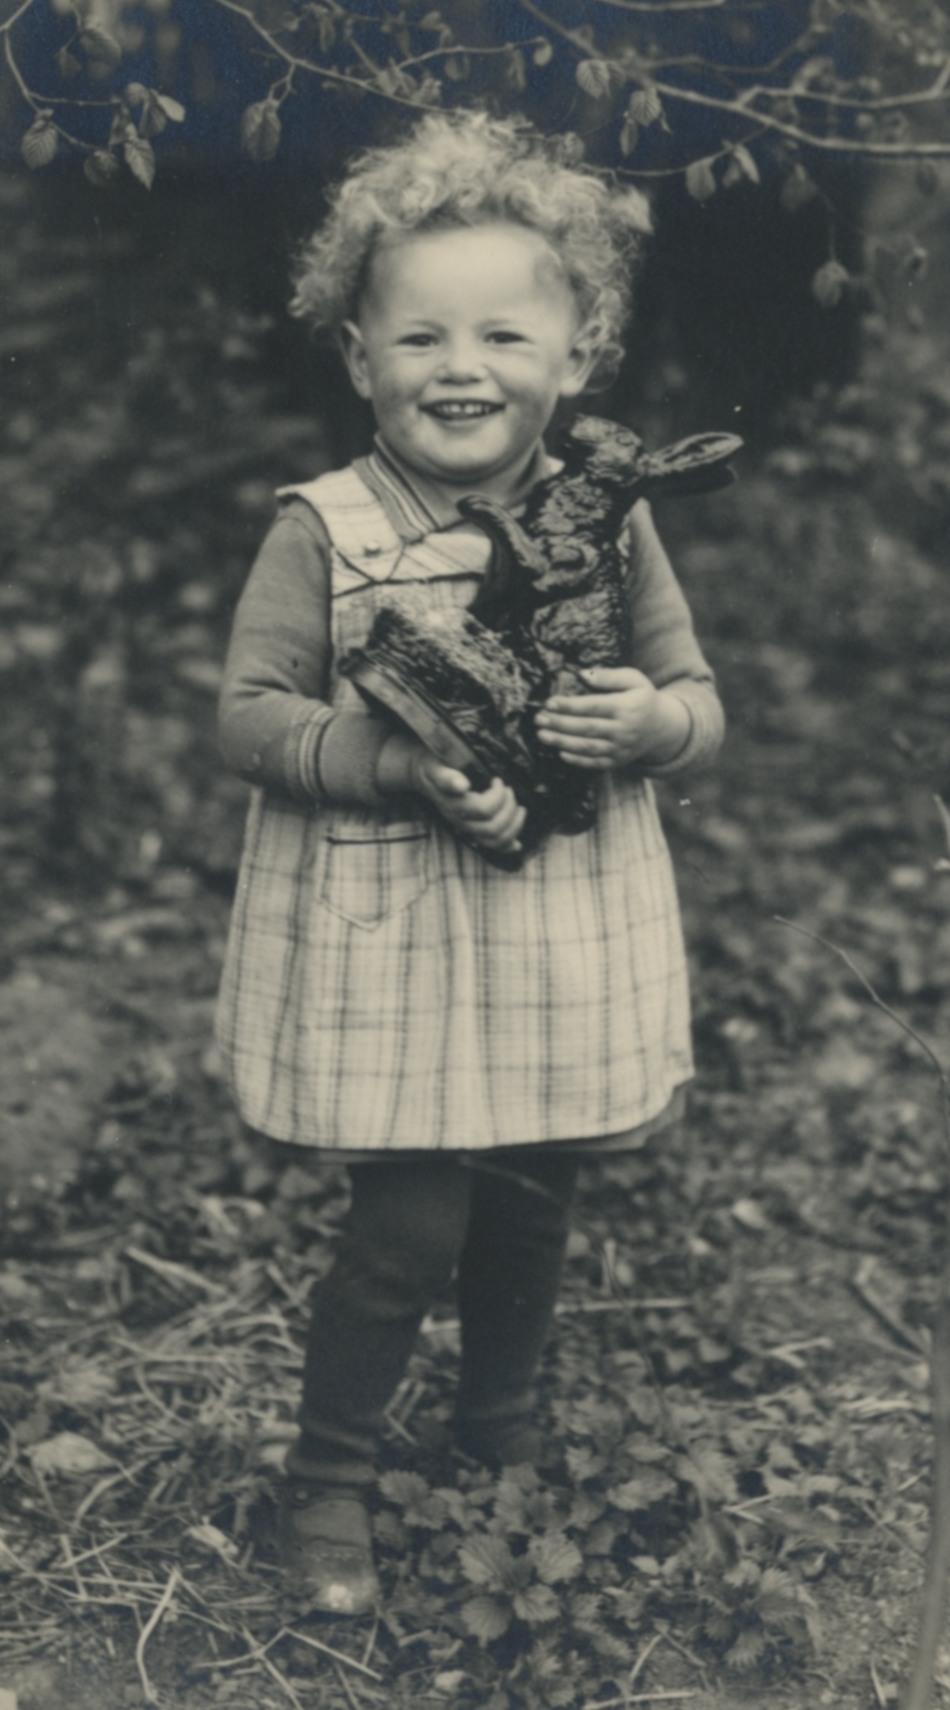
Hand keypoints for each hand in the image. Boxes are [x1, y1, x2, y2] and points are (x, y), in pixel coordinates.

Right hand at [378, 733, 525, 853]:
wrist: (422, 774)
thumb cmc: (433, 765)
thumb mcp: (435, 766)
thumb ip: (446, 777)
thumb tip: (462, 785)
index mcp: (453, 805)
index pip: (483, 810)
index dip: (497, 796)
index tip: (497, 779)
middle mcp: (460, 821)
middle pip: (493, 828)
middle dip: (509, 808)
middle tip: (510, 790)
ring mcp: (466, 828)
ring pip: (495, 840)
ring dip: (513, 826)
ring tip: (519, 808)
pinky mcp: (472, 831)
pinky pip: (491, 847)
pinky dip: (507, 845)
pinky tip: (517, 844)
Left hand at [534, 667, 689, 770]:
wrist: (662, 728)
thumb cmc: (642, 698)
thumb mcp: (634, 680)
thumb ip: (610, 676)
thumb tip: (583, 674)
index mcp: (627, 707)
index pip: (594, 706)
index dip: (570, 706)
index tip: (549, 702)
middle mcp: (624, 730)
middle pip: (587, 728)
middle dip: (560, 724)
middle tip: (538, 719)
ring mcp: (621, 748)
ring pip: (588, 747)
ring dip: (562, 742)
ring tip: (542, 735)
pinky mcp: (617, 761)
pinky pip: (595, 763)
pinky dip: (577, 760)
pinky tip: (560, 752)